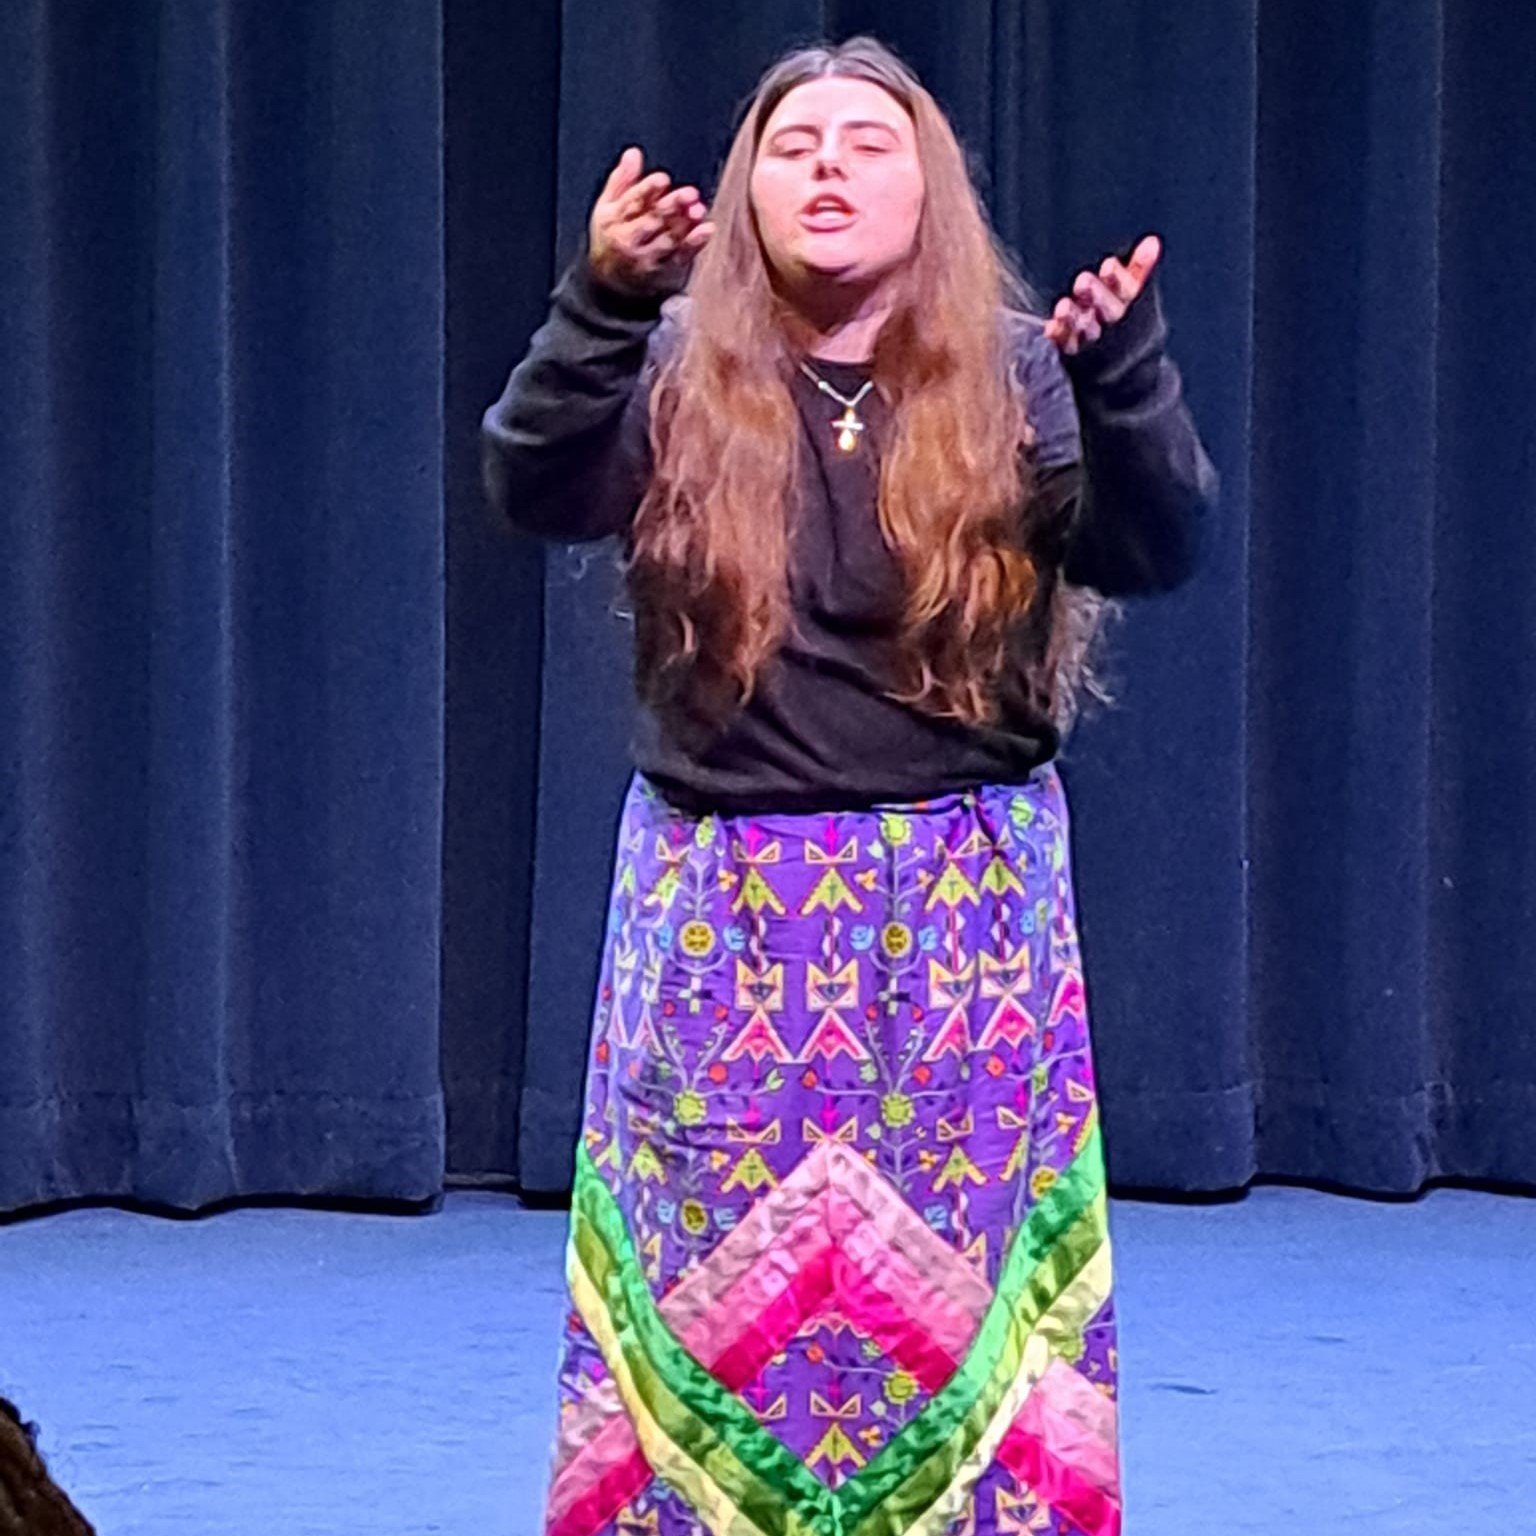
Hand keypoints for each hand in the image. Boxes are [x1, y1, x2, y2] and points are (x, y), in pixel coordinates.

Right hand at [588, 147, 713, 298]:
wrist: (610, 288)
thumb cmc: (611, 239)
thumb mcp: (607, 209)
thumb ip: (621, 180)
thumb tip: (633, 153)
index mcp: (613, 219)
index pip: (632, 202)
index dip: (648, 190)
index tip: (663, 180)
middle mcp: (628, 240)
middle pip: (651, 220)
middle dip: (670, 207)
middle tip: (689, 193)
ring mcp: (647, 258)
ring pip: (667, 239)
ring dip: (684, 224)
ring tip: (698, 209)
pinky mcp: (664, 271)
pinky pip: (681, 257)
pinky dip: (695, 244)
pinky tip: (707, 230)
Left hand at [1044, 234, 1160, 354]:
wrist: (1121, 376)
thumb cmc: (1125, 327)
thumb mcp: (1133, 299)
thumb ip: (1139, 270)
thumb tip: (1152, 241)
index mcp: (1128, 307)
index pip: (1126, 291)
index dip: (1118, 280)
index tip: (1109, 265)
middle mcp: (1111, 326)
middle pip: (1107, 311)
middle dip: (1096, 296)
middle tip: (1083, 281)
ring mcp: (1093, 343)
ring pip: (1085, 330)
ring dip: (1075, 319)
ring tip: (1063, 307)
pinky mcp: (1074, 358)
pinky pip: (1066, 348)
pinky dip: (1059, 338)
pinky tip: (1050, 328)